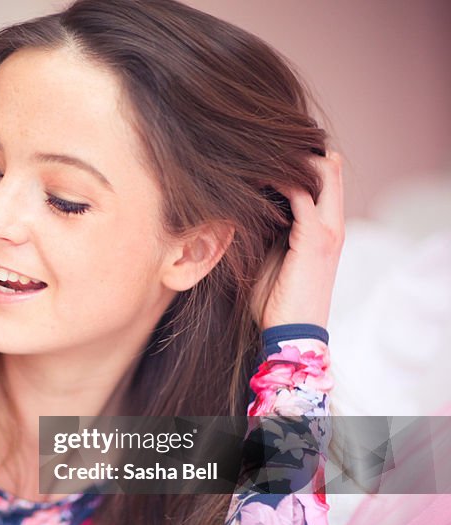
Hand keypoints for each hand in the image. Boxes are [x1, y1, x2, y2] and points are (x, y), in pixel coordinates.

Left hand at [254, 152, 344, 328]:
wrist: (291, 336)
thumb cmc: (275, 303)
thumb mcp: (268, 258)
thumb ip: (265, 231)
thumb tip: (238, 208)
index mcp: (322, 228)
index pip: (321, 178)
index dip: (296, 159)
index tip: (259, 151)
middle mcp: (332, 223)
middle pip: (327, 167)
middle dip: (295, 150)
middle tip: (257, 142)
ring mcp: (328, 230)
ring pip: (319, 172)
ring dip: (286, 158)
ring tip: (253, 150)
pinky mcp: (315, 239)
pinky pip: (300, 193)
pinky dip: (278, 178)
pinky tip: (252, 174)